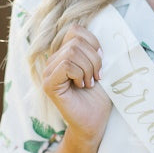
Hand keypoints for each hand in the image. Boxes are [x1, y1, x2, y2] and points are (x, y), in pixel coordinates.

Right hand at [42, 24, 111, 143]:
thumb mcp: (100, 67)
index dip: (93, 42)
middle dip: (94, 58)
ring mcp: (48, 72)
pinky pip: (67, 65)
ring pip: (72, 52)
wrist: (94, 122)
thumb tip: (105, 30)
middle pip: (76, 41)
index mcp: (64, 54)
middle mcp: (53, 61)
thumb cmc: (99, 96)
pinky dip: (80, 74)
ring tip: (90, 82)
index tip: (101, 61)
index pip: (75, 30)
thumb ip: (95, 49)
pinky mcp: (49, 84)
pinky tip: (82, 86)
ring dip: (88, 68)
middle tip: (97, 76)